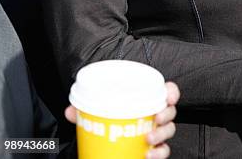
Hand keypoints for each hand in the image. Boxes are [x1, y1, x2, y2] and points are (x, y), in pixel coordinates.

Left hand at [65, 81, 179, 158]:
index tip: (168, 95)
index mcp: (147, 99)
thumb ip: (86, 109)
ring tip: (149, 138)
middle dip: (166, 114)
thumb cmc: (111, 118)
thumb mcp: (99, 110)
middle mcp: (155, 115)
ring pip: (169, 130)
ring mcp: (157, 132)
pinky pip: (164, 151)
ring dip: (162, 134)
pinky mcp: (155, 149)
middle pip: (170, 111)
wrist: (109, 145)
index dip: (171, 91)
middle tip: (157, 117)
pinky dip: (159, 153)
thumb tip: (70, 111)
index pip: (166, 90)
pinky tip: (148, 155)